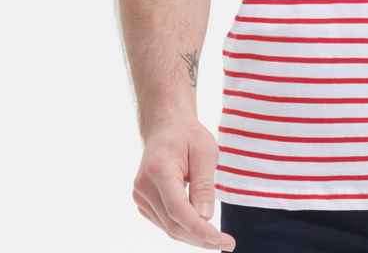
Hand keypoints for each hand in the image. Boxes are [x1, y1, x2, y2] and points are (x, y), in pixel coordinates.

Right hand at [132, 117, 235, 250]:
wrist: (166, 127)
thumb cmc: (188, 136)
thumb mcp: (205, 151)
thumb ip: (204, 184)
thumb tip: (205, 217)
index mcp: (159, 170)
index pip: (178, 209)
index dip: (199, 229)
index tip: (221, 241)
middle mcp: (144, 187)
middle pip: (173, 223)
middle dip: (201, 238)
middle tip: (227, 244)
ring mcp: (140, 196)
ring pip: (168, 227)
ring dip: (193, 236)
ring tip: (218, 239)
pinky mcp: (143, 202)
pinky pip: (165, 222)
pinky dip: (183, 228)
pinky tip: (201, 227)